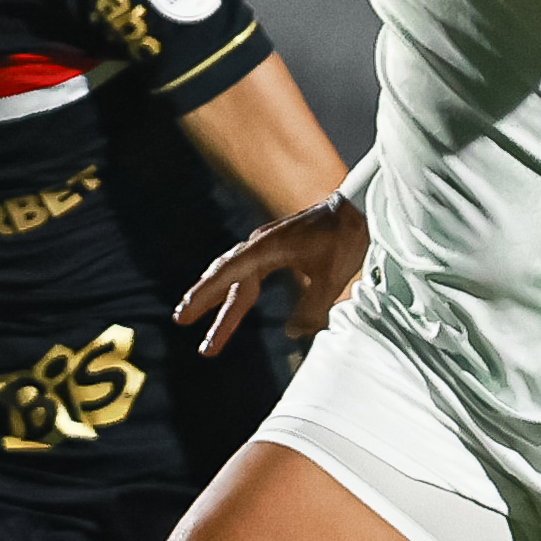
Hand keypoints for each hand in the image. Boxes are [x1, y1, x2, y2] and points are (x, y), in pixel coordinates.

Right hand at [177, 192, 370, 353]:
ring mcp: (267, 243)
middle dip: (204, 301)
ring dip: (215, 293)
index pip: (228, 277)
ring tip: (196, 313)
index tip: (186, 317)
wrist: (360, 207)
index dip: (205, 299)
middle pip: (225, 276)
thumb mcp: (332, 277)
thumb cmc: (346, 237)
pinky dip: (234, 284)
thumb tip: (293, 333)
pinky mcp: (276, 245)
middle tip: (181, 322)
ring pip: (233, 271)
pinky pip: (246, 268)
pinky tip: (232, 297)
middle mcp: (260, 244)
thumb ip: (312, 309)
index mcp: (267, 249)